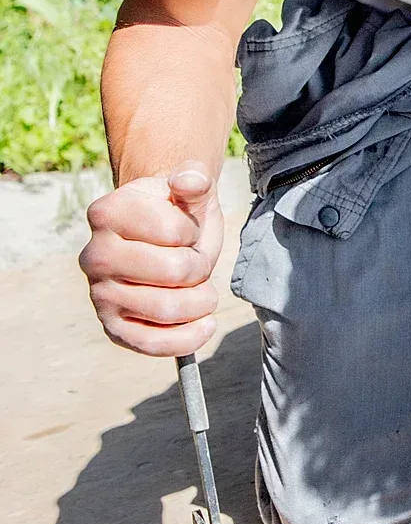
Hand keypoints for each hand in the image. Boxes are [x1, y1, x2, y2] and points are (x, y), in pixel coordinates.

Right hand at [80, 163, 224, 355]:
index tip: (184, 229)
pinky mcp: (113, 327)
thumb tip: (189, 180)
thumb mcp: (190, 190)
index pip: (174, 232)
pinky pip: (152, 344)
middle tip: (196, 262)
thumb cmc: (177, 213)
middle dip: (200, 267)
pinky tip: (204, 324)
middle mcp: (94, 255)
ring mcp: (100, 294)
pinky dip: (187, 338)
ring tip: (202, 289)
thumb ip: (195, 179)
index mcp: (107, 213)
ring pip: (168, 309)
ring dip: (201, 301)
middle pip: (174, 272)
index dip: (192, 232)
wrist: (163, 239)